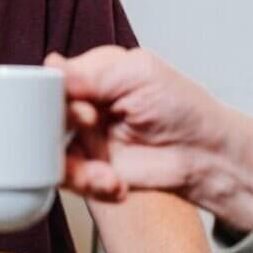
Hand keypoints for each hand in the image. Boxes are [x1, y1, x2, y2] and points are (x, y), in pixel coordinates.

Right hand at [46, 46, 252, 234]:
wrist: (208, 157)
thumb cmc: (184, 108)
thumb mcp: (138, 74)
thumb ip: (90, 73)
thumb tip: (50, 69)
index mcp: (94, 73)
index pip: (53, 79)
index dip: (53, 93)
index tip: (73, 103)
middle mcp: (85, 105)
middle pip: (44, 117)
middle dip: (60, 128)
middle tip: (89, 126)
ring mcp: (87, 139)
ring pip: (51, 152)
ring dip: (74, 165)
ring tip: (104, 171)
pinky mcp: (92, 170)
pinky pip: (69, 179)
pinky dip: (89, 184)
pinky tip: (114, 183)